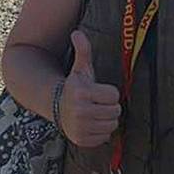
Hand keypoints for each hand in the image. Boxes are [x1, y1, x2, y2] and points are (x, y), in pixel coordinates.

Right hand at [59, 29, 120, 146]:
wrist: (57, 107)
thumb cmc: (75, 87)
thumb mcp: (80, 69)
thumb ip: (83, 50)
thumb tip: (77, 32)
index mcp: (81, 92)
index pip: (114, 95)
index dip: (109, 93)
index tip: (99, 92)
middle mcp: (80, 111)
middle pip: (115, 111)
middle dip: (109, 106)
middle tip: (98, 103)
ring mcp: (80, 128)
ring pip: (112, 125)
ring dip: (107, 119)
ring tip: (96, 113)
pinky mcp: (81, 140)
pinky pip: (105, 138)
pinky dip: (101, 132)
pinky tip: (91, 124)